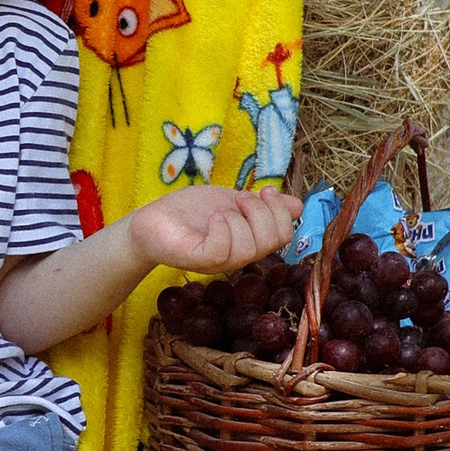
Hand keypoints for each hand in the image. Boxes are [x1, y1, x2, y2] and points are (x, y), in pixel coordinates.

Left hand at [130, 183, 302, 273]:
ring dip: (240, 219)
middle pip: (273, 242)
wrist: (151, 221)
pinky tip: (213, 217)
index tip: (266, 189)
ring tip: (222, 208)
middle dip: (264, 212)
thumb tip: (298, 205)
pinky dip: (222, 229)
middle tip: (242, 197)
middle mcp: (238, 256)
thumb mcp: (232, 201)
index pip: (283, 236)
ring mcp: (218, 261)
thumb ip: (261, 204)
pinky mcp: (196, 259)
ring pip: (249, 248)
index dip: (281, 211)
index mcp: (249, 242)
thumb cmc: (190, 213)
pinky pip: (221, 251)